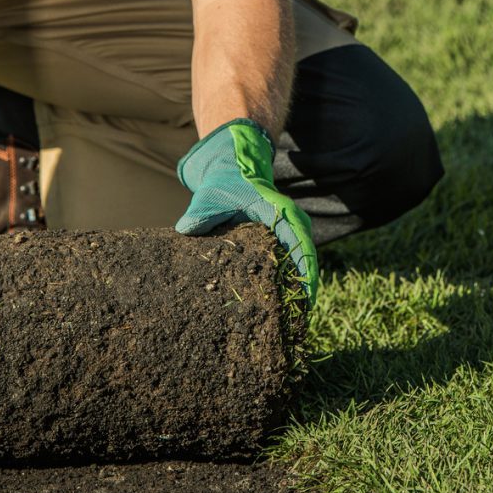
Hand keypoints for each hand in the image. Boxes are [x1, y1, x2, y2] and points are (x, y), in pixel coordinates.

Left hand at [175, 119, 317, 305]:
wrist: (233, 169)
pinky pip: (289, 263)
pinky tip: (276, 305)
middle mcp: (291, 224)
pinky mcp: (279, 241)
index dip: (306, 273)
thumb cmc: (225, 183)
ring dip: (296, 289)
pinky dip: (286, 282)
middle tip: (297, 323)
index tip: (307, 301)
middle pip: (305, 260)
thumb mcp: (212, 196)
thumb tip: (185, 230)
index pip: (301, 244)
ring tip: (289, 321)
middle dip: (303, 291)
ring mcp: (288, 233)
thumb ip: (202, 213)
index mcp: (281, 213)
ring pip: (299, 264)